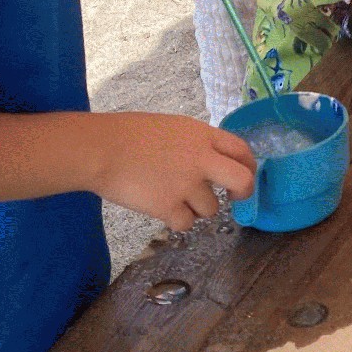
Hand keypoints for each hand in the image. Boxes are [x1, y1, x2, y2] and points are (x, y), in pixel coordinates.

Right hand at [92, 113, 256, 230]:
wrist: (103, 150)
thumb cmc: (130, 134)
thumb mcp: (173, 128)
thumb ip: (196, 144)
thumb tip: (211, 161)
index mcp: (202, 135)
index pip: (241, 150)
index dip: (248, 165)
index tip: (245, 175)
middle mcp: (201, 159)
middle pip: (243, 181)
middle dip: (244, 193)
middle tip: (236, 198)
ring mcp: (186, 185)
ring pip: (211, 209)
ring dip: (197, 208)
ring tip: (176, 197)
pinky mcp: (169, 207)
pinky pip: (186, 223)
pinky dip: (177, 220)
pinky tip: (163, 208)